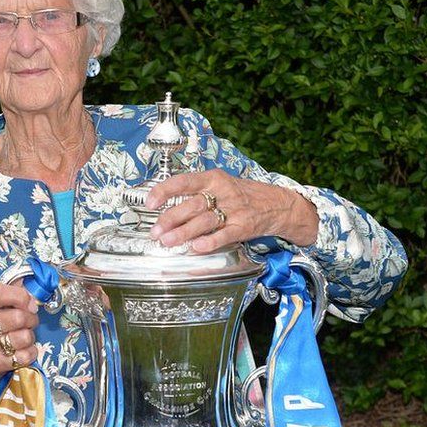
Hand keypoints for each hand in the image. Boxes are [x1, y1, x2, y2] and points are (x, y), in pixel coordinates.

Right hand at [0, 283, 38, 410]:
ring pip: (24, 337)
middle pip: (18, 317)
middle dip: (31, 318)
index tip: (29, 303)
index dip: (20, 296)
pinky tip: (22, 350)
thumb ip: (10, 291)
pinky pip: (25, 355)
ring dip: (30, 336)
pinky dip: (30, 352)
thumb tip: (30, 282)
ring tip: (22, 336)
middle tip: (28, 321)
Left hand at [145, 169, 318, 251]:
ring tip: (167, 241)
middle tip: (155, 231)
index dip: (164, 191)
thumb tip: (165, 207)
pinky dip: (210, 241)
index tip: (149, 202)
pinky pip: (225, 234)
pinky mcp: (244, 226)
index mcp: (213, 179)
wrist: (277, 204)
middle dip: (170, 219)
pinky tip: (197, 247)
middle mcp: (222, 192)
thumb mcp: (219, 185)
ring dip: (183, 232)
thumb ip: (195, 193)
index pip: (184, 181)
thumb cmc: (241, 195)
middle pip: (192, 205)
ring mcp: (234, 209)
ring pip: (204, 221)